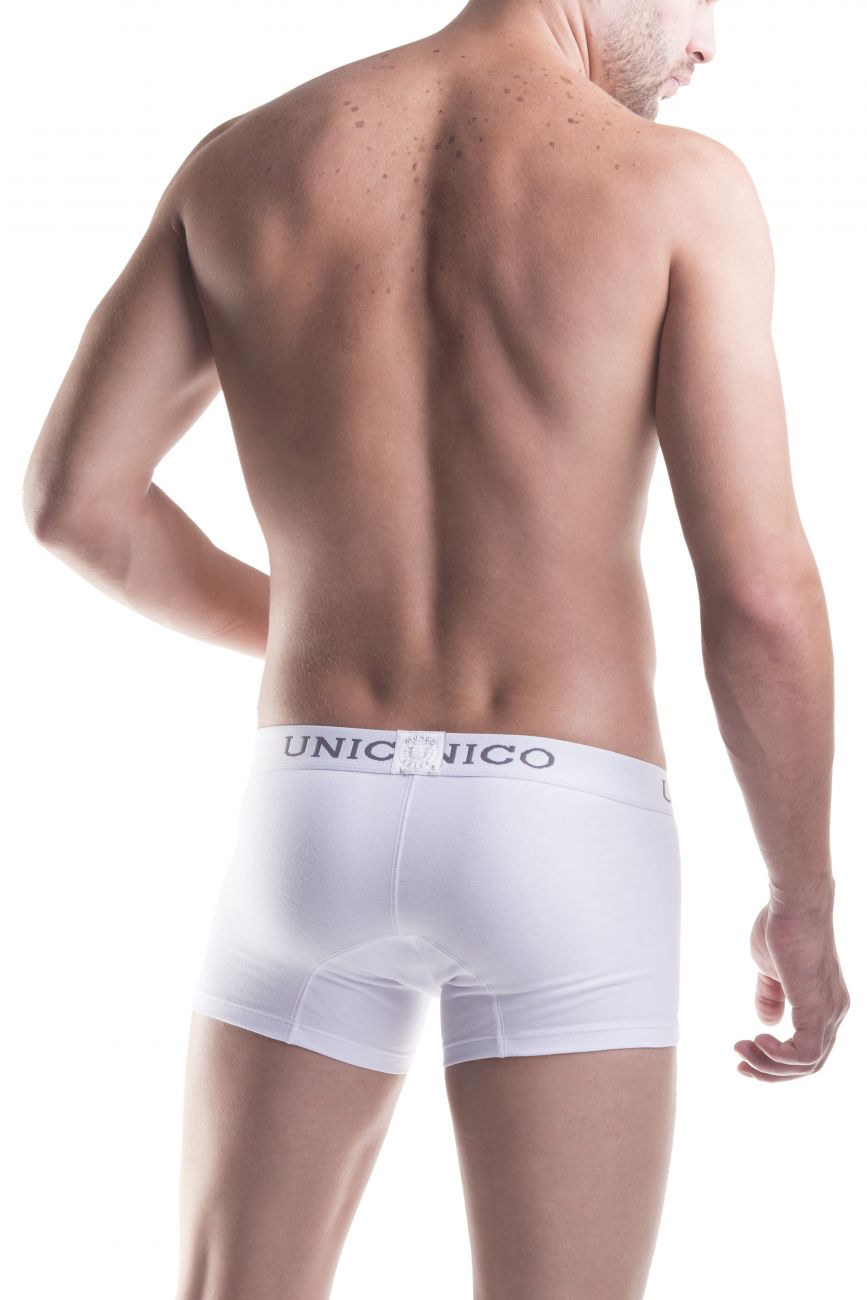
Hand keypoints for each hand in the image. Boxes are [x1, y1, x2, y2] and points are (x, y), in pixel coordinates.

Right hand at [733, 891, 849, 1081]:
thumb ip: (770, 995)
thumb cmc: (781, 926)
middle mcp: (834, 1012)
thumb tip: (766, 1023)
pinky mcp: (818, 1008)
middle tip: (740, 1066)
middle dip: (771, 1072)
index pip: (808, 1050)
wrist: (793, 903)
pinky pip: (805, 1053)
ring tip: (741, 1049)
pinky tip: (756, 1040)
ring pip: (807, 1064)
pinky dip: (778, 1056)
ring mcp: (829, 1012)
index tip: (744, 1055)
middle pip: (810, 1065)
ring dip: (769, 1065)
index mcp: (825, 1004)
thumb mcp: (770, 968)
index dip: (776, 1061)